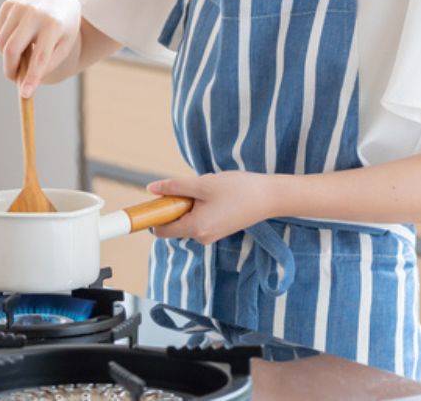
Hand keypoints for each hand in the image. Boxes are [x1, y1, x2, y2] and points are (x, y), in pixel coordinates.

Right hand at [0, 0, 81, 96]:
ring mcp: (19, 6)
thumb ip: (46, 66)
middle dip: (10, 69)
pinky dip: (5, 43)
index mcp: (53, 24)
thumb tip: (24, 84)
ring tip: (24, 53)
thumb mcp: (63, 48)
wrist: (58, 0)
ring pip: (1, 43)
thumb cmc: (62, 30)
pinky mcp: (8, 5)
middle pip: (11, 49)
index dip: (31, 77)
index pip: (39, 57)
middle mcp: (35, 12)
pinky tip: (19, 39)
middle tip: (15, 78)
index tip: (25, 94)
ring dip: (9, 56)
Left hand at [147, 172, 278, 245]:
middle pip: (174, 222)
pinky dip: (200, 205)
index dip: (154, 215)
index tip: (154, 200)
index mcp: (195, 229)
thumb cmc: (237, 190)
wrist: (269, 197)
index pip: (161, 230)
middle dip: (176, 203)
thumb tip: (151, 189)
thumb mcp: (201, 184)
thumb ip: (174, 187)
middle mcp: (201, 237)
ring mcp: (211, 235)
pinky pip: (199, 217)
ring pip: (187, 217)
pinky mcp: (218, 229)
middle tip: (193, 188)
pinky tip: (217, 194)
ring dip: (190, 202)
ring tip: (210, 191)